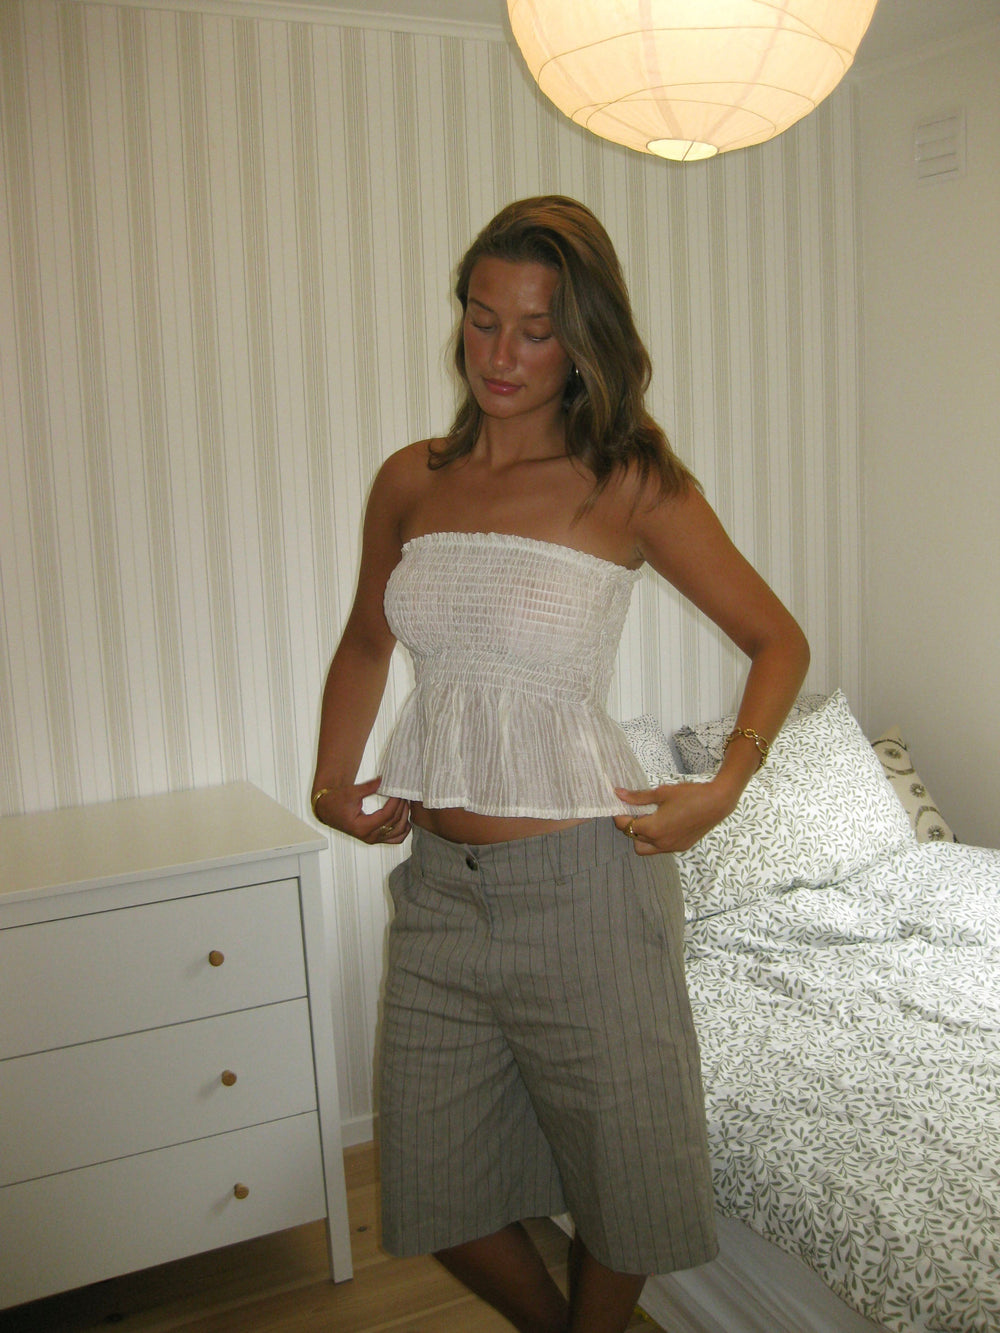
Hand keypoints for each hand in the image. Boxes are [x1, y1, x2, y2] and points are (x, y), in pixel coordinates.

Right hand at [313, 776, 410, 845]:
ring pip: (397, 833)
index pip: (387, 815)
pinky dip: (403, 830)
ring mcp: (373, 839)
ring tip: (406, 804)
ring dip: (405, 818)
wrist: (328, 810)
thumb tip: (383, 780)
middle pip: (394, 824)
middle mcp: (369, 836)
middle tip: (405, 794)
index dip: (396, 802)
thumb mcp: (351, 792)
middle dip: (402, 807)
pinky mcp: (375, 838)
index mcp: (362, 827)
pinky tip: (405, 819)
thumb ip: (369, 787)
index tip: (399, 792)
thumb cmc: (337, 801)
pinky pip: (395, 839)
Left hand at [612, 779, 737, 854]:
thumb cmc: (690, 795)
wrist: (717, 803)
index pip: (626, 827)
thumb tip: (618, 794)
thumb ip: (638, 797)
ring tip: (649, 819)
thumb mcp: (661, 793)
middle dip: (630, 826)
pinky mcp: (681, 847)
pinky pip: (660, 848)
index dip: (619, 816)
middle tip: (634, 812)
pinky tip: (663, 823)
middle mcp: (660, 843)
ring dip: (642, 837)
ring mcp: (671, 847)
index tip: (618, 807)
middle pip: (633, 839)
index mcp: (653, 829)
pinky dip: (656, 839)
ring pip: (646, 848)